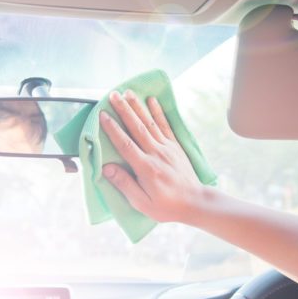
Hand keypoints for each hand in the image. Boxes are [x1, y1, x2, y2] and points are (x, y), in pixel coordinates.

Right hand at [100, 90, 205, 222]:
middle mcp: (156, 153)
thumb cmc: (166, 206)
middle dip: (124, 109)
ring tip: (128, 92)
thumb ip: (124, 184)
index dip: (112, 129)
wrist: (195, 203)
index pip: (125, 144)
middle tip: (113, 95)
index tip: (102, 115)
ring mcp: (167, 148)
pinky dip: (158, 112)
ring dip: (138, 106)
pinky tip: (151, 101)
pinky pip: (165, 125)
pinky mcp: (175, 147)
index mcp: (145, 168)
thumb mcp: (142, 203)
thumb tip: (106, 168)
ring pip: (150, 123)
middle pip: (137, 127)